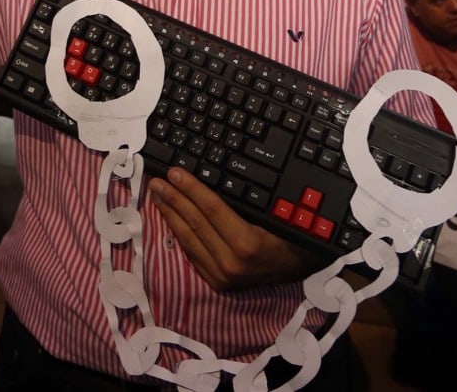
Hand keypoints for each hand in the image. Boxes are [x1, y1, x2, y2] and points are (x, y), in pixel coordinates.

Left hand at [149, 168, 322, 290]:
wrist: (300, 268)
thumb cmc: (290, 235)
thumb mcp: (273, 213)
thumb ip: (243, 201)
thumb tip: (209, 178)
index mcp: (246, 244)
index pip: (210, 209)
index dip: (190, 188)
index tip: (174, 172)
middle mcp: (230, 263)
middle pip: (195, 223)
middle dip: (173, 199)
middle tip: (156, 180)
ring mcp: (221, 276)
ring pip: (188, 240)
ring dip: (170, 215)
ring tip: (157, 195)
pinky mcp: (216, 282)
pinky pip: (192, 254)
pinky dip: (179, 234)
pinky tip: (170, 218)